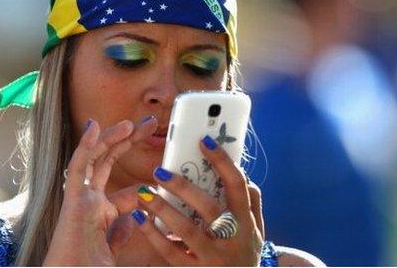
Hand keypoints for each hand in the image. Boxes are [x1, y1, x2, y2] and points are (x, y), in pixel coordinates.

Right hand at [43, 116, 156, 265]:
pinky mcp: (72, 200)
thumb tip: (136, 217)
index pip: (127, 191)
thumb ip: (121, 233)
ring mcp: (81, 198)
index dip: (145, 182)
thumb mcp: (113, 250)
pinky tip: (95, 126)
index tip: (165, 174)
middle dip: (129, 142)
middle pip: (110, 163)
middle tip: (149, 124)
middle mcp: (90, 201)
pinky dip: (85, 146)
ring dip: (112, 137)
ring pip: (95, 158)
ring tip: (132, 122)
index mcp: (102, 214)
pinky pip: (77, 167)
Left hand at [132, 137, 263, 265]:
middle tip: (159, 171)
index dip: (222, 161)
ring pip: (185, 230)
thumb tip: (240, 170)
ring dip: (162, 209)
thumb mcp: (256, 228)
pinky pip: (171, 252)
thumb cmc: (245, 251)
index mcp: (246, 221)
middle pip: (207, 207)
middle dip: (183, 187)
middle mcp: (232, 238)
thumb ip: (251, 200)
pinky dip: (153, 234)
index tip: (203, 140)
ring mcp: (213, 257)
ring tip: (143, 192)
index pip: (237, 185)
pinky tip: (140, 218)